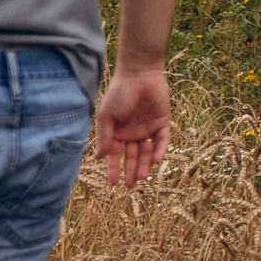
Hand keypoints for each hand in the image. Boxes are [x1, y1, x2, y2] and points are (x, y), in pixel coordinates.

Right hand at [93, 68, 171, 186]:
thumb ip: (104, 137)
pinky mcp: (162, 123)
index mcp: (117, 132)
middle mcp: (132, 133)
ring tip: (143, 177)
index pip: (115, 155)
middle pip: (133, 156)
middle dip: (132, 171)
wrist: (139, 74)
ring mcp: (148, 129)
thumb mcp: (108, 117)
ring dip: (146, 165)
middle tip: (131, 185)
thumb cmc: (119, 93)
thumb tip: (97, 158)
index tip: (113, 182)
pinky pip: (162, 140)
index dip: (113, 168)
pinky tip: (156, 160)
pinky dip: (160, 150)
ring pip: (148, 152)